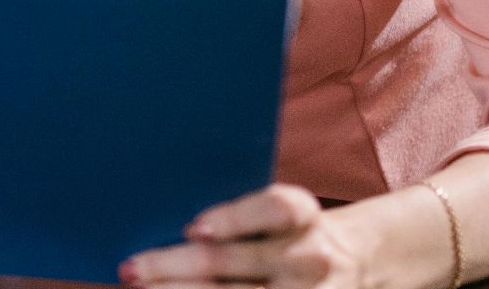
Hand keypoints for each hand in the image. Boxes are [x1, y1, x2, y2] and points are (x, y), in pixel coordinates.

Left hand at [120, 184, 368, 288]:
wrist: (357, 261)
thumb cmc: (290, 230)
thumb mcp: (280, 211)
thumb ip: (238, 214)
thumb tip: (168, 226)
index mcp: (302, 213)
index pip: (273, 208)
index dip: (233, 218)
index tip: (191, 228)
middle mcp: (309, 255)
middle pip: (235, 261)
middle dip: (173, 266)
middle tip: (131, 268)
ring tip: (141, 288)